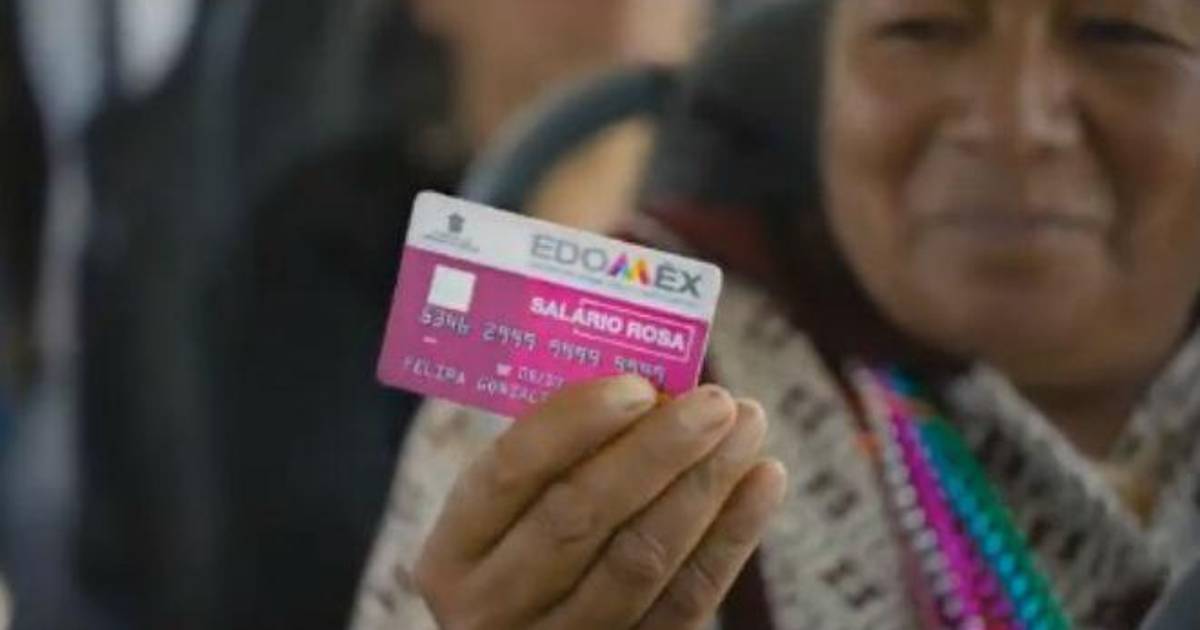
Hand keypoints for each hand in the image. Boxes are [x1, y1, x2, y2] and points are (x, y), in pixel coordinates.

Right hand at [414, 375, 786, 629]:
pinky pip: (687, 602)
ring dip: (704, 486)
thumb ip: (551, 460)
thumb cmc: (519, 548)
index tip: (637, 384)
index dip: (572, 423)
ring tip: (747, 427)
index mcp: (453, 553)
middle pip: (579, 518)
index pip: (508, 473)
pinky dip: (731, 537)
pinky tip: (762, 482)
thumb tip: (647, 386)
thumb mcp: (503, 513)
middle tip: (715, 400)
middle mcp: (494, 606)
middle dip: (656, 451)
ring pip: (640, 561)